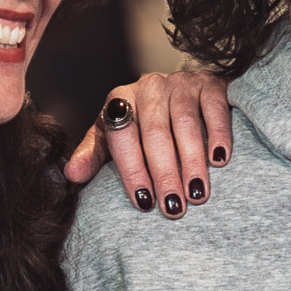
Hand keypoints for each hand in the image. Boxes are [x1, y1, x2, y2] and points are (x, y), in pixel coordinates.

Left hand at [63, 71, 234, 216]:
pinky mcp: (210, 83)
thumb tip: (72, 175)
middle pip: (155, 133)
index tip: (144, 202)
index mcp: (120, 101)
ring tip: (197, 194)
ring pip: (185, 123)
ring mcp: (180, 82)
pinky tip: (219, 160)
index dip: (133, 171)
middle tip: (173, 207)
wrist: (178, 91)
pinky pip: (214, 108)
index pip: (123, 137)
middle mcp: (149, 87)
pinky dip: (218, 134)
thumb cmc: (141, 124)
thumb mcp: (112, 137)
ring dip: (191, 162)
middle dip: (164, 174)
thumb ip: (93, 155)